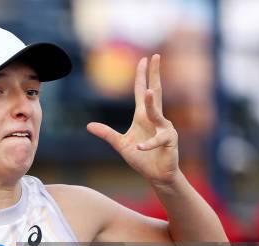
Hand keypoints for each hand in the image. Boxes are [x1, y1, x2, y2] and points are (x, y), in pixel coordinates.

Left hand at [87, 54, 179, 186]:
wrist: (157, 175)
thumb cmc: (141, 158)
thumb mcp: (120, 144)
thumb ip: (106, 134)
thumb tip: (88, 125)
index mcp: (143, 116)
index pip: (141, 92)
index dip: (141, 77)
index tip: (143, 60)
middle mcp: (156, 118)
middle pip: (154, 92)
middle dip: (154, 75)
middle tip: (155, 57)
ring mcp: (164, 128)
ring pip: (157, 113)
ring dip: (150, 104)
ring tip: (146, 91)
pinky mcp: (169, 141)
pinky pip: (157, 140)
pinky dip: (147, 144)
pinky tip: (138, 147)